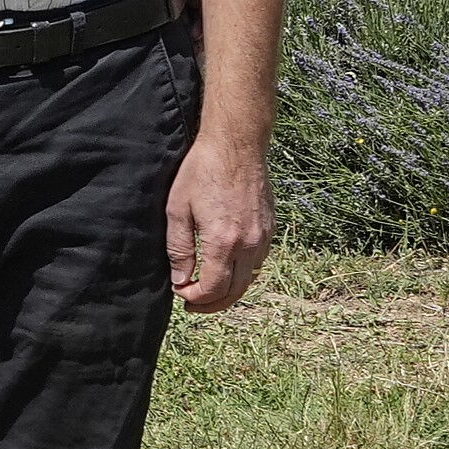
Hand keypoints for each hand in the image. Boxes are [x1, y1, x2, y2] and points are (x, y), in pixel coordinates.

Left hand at [166, 137, 271, 313]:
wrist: (236, 144)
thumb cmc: (202, 171)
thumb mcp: (177, 210)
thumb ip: (179, 250)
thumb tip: (181, 280)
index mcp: (223, 243)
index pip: (213, 289)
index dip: (195, 298)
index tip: (180, 293)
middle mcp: (249, 244)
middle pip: (235, 291)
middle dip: (212, 303)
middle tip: (192, 304)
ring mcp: (264, 236)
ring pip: (250, 278)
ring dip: (229, 290)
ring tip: (209, 289)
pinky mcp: (271, 226)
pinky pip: (258, 260)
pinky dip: (242, 272)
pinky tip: (227, 267)